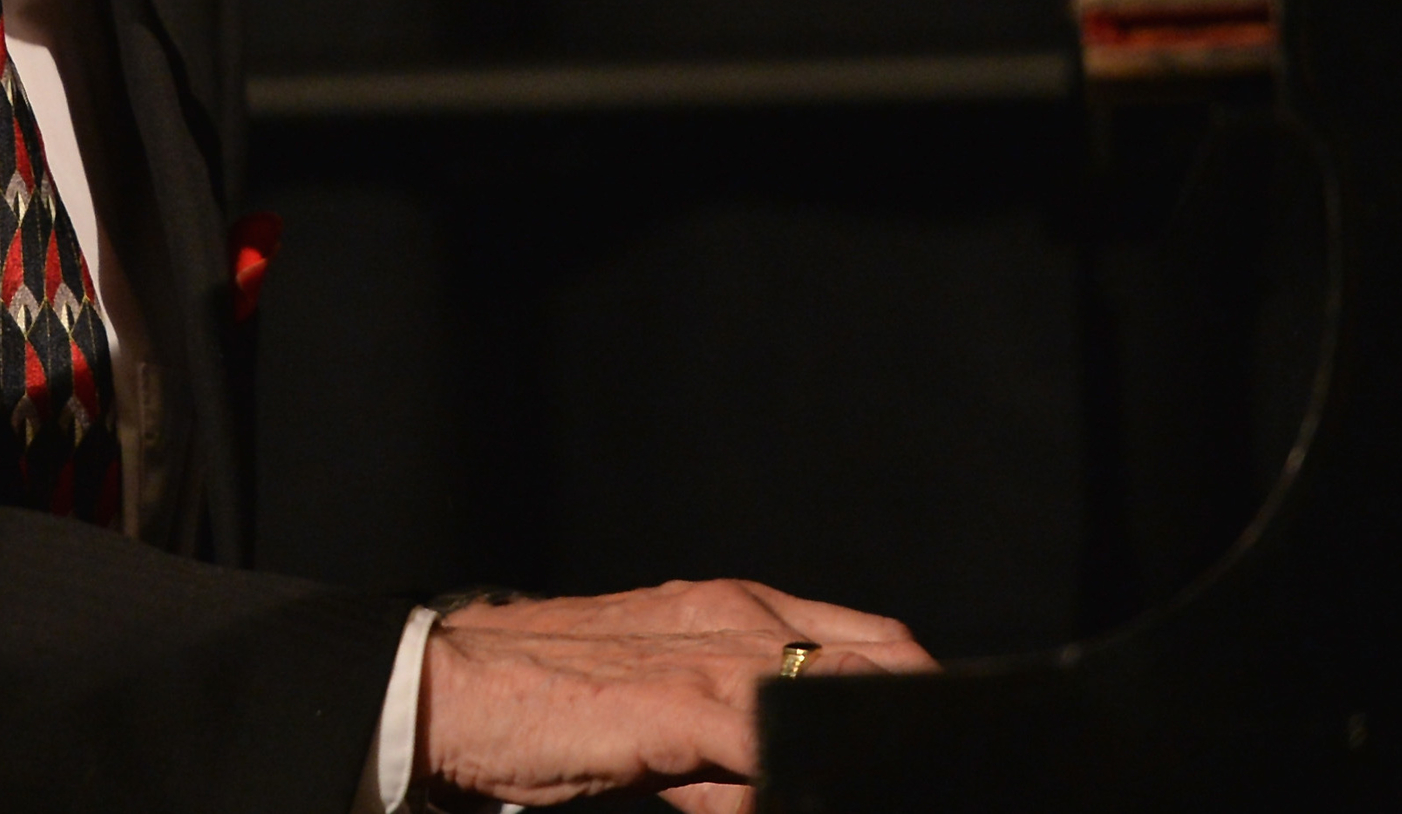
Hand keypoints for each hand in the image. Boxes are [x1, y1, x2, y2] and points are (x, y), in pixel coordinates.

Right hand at [417, 578, 935, 808]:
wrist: (454, 686)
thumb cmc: (550, 701)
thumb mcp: (665, 705)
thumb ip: (733, 734)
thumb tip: (786, 782)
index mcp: (738, 607)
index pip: (875, 643)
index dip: (922, 694)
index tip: (946, 745)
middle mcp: (740, 616)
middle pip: (885, 663)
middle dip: (914, 723)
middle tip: (927, 771)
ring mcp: (716, 657)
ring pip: (842, 701)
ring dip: (855, 756)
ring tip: (833, 780)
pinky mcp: (685, 708)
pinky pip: (778, 748)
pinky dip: (796, 781)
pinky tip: (779, 799)